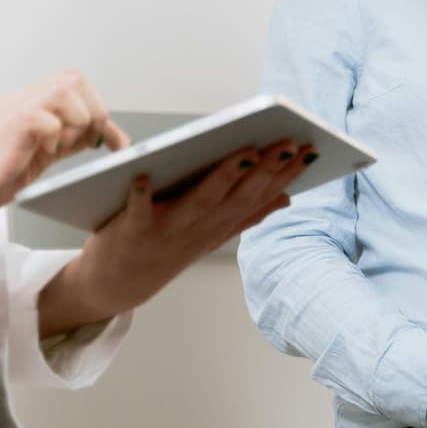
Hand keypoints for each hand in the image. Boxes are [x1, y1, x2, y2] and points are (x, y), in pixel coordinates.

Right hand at [0, 70, 128, 236]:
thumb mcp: (35, 156)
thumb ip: (63, 142)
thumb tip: (98, 138)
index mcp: (28, 107)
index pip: (75, 89)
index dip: (102, 112)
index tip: (116, 143)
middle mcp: (20, 102)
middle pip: (74, 78)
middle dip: (95, 111)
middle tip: (90, 142)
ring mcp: (12, 110)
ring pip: (65, 90)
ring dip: (78, 121)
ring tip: (65, 147)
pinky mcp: (8, 127)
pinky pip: (46, 116)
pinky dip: (57, 135)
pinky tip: (46, 152)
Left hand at [37, 141, 315, 336]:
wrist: (117, 285)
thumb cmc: (165, 249)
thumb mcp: (212, 235)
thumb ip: (246, 216)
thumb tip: (286, 198)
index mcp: (219, 227)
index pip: (260, 197)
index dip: (286, 176)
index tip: (309, 151)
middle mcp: (200, 229)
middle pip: (238, 196)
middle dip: (266, 169)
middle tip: (289, 142)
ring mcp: (168, 231)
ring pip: (201, 202)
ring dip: (224, 178)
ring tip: (246, 152)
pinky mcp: (132, 231)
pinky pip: (137, 212)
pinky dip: (140, 196)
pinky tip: (143, 175)